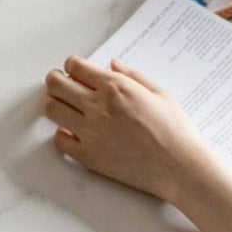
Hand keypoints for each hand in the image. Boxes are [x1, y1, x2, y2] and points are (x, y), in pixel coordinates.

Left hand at [43, 56, 210, 201]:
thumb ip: (133, 76)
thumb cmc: (176, 131)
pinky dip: (62, 134)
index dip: (72, 66)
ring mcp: (90, 132)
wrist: (180, 167)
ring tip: (66, 107)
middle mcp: (98, 106)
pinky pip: (59, 141)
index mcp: (116, 86)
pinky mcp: (88, 156)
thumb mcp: (160, 94)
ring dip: (55, 104)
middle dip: (56, 80)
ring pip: (51, 109)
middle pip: (55, 84)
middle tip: (62, 85)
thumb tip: (113, 64)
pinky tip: (74, 133)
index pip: (75, 66)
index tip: (75, 71)